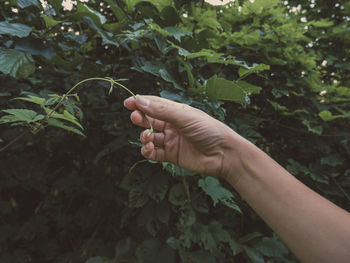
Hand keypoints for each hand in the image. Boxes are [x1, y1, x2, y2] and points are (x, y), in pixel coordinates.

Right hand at [124, 95, 243, 179]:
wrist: (224, 154)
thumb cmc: (209, 130)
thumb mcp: (184, 117)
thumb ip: (161, 110)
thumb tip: (139, 101)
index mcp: (177, 112)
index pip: (155, 104)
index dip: (141, 102)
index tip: (128, 102)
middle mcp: (173, 125)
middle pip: (150, 120)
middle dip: (141, 119)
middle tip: (136, 118)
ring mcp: (172, 140)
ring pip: (150, 137)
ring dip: (144, 136)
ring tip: (148, 137)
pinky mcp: (172, 156)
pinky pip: (154, 153)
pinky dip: (148, 151)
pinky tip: (149, 149)